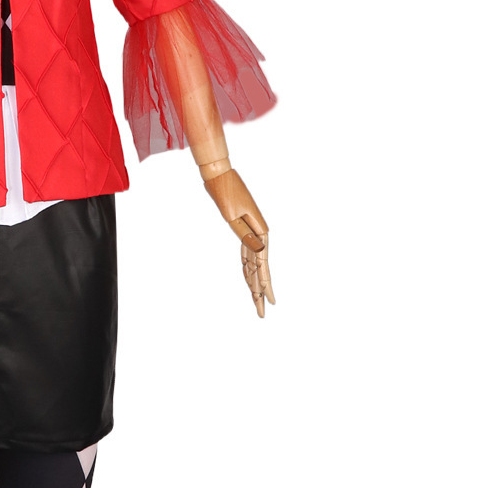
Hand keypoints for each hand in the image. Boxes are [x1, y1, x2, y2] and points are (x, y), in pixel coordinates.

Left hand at [204, 167, 275, 318]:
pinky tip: (249, 278)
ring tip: (257, 302)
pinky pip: (246, 254)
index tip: (269, 302)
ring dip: (254, 283)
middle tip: (262, 313)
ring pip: (253, 264)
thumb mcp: (232, 215)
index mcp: (259, 232)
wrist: (218, 174)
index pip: (262, 266)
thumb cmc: (224, 191)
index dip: (265, 286)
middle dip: (260, 292)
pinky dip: (247, 268)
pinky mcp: (243, 228)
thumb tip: (259, 251)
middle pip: (259, 270)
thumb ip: (245, 234)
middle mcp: (259, 234)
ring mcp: (252, 232)